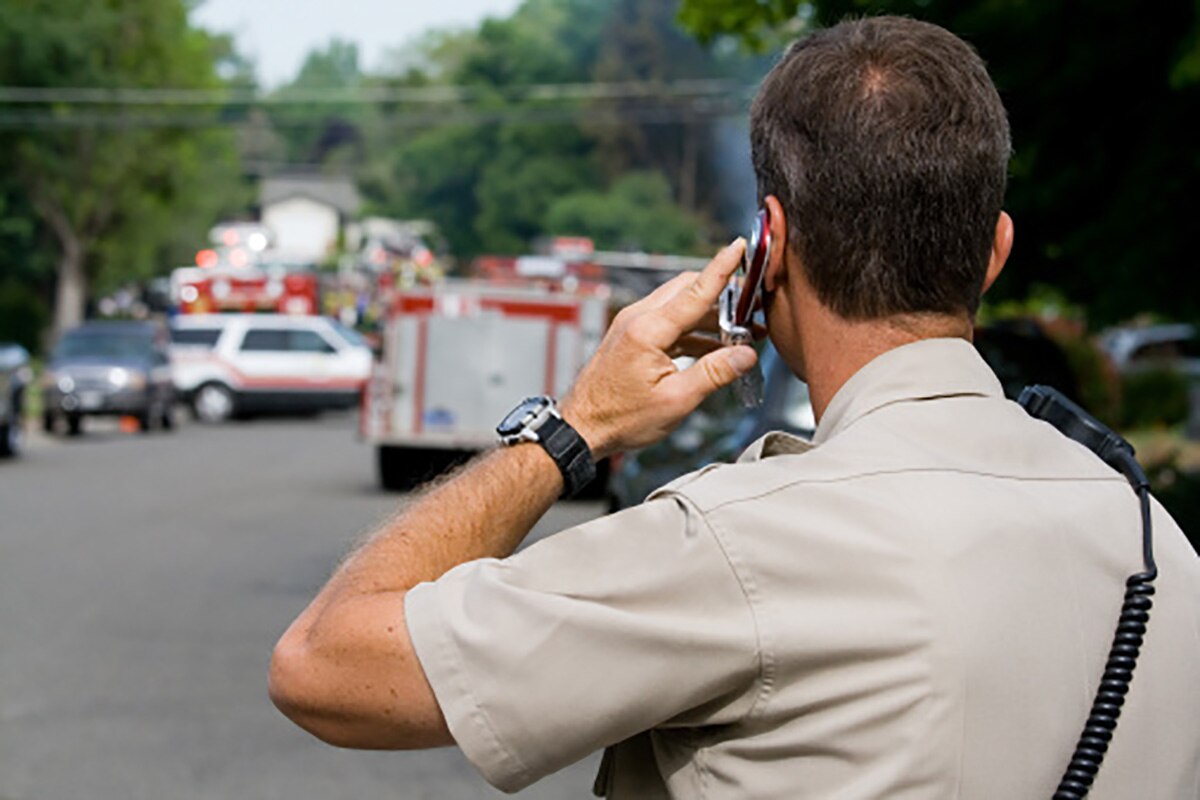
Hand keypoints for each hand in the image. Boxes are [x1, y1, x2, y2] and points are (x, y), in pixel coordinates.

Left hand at [560, 239, 758, 459]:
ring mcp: (633, 325)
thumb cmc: (620, 418)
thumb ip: (714, 374)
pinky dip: (694, 330)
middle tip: (753, 306)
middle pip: (688, 289)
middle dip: (723, 294)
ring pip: (680, 305)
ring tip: (742, 334)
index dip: (722, 267)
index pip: (695, 291)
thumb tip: (746, 355)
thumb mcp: (676, 401)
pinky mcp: (633, 337)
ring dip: (711, 315)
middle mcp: (638, 319)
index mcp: (648, 330)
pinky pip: (670, 322)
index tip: (739, 246)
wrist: (582, 428)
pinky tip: (716, 348)